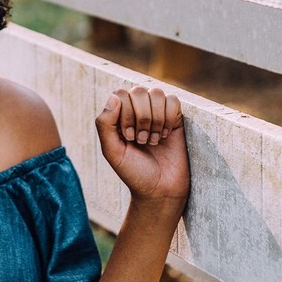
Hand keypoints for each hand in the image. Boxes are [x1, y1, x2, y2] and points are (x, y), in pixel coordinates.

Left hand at [95, 86, 189, 203]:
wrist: (160, 189)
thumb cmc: (133, 172)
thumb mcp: (112, 151)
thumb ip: (105, 124)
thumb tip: (114, 97)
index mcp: (119, 114)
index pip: (121, 94)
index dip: (125, 113)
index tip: (129, 137)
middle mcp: (138, 109)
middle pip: (139, 91)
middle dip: (141, 117)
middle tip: (141, 140)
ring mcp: (157, 112)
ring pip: (157, 93)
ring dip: (155, 119)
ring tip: (153, 140)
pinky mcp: (175, 118)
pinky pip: (173, 101)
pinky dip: (169, 118)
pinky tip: (165, 135)